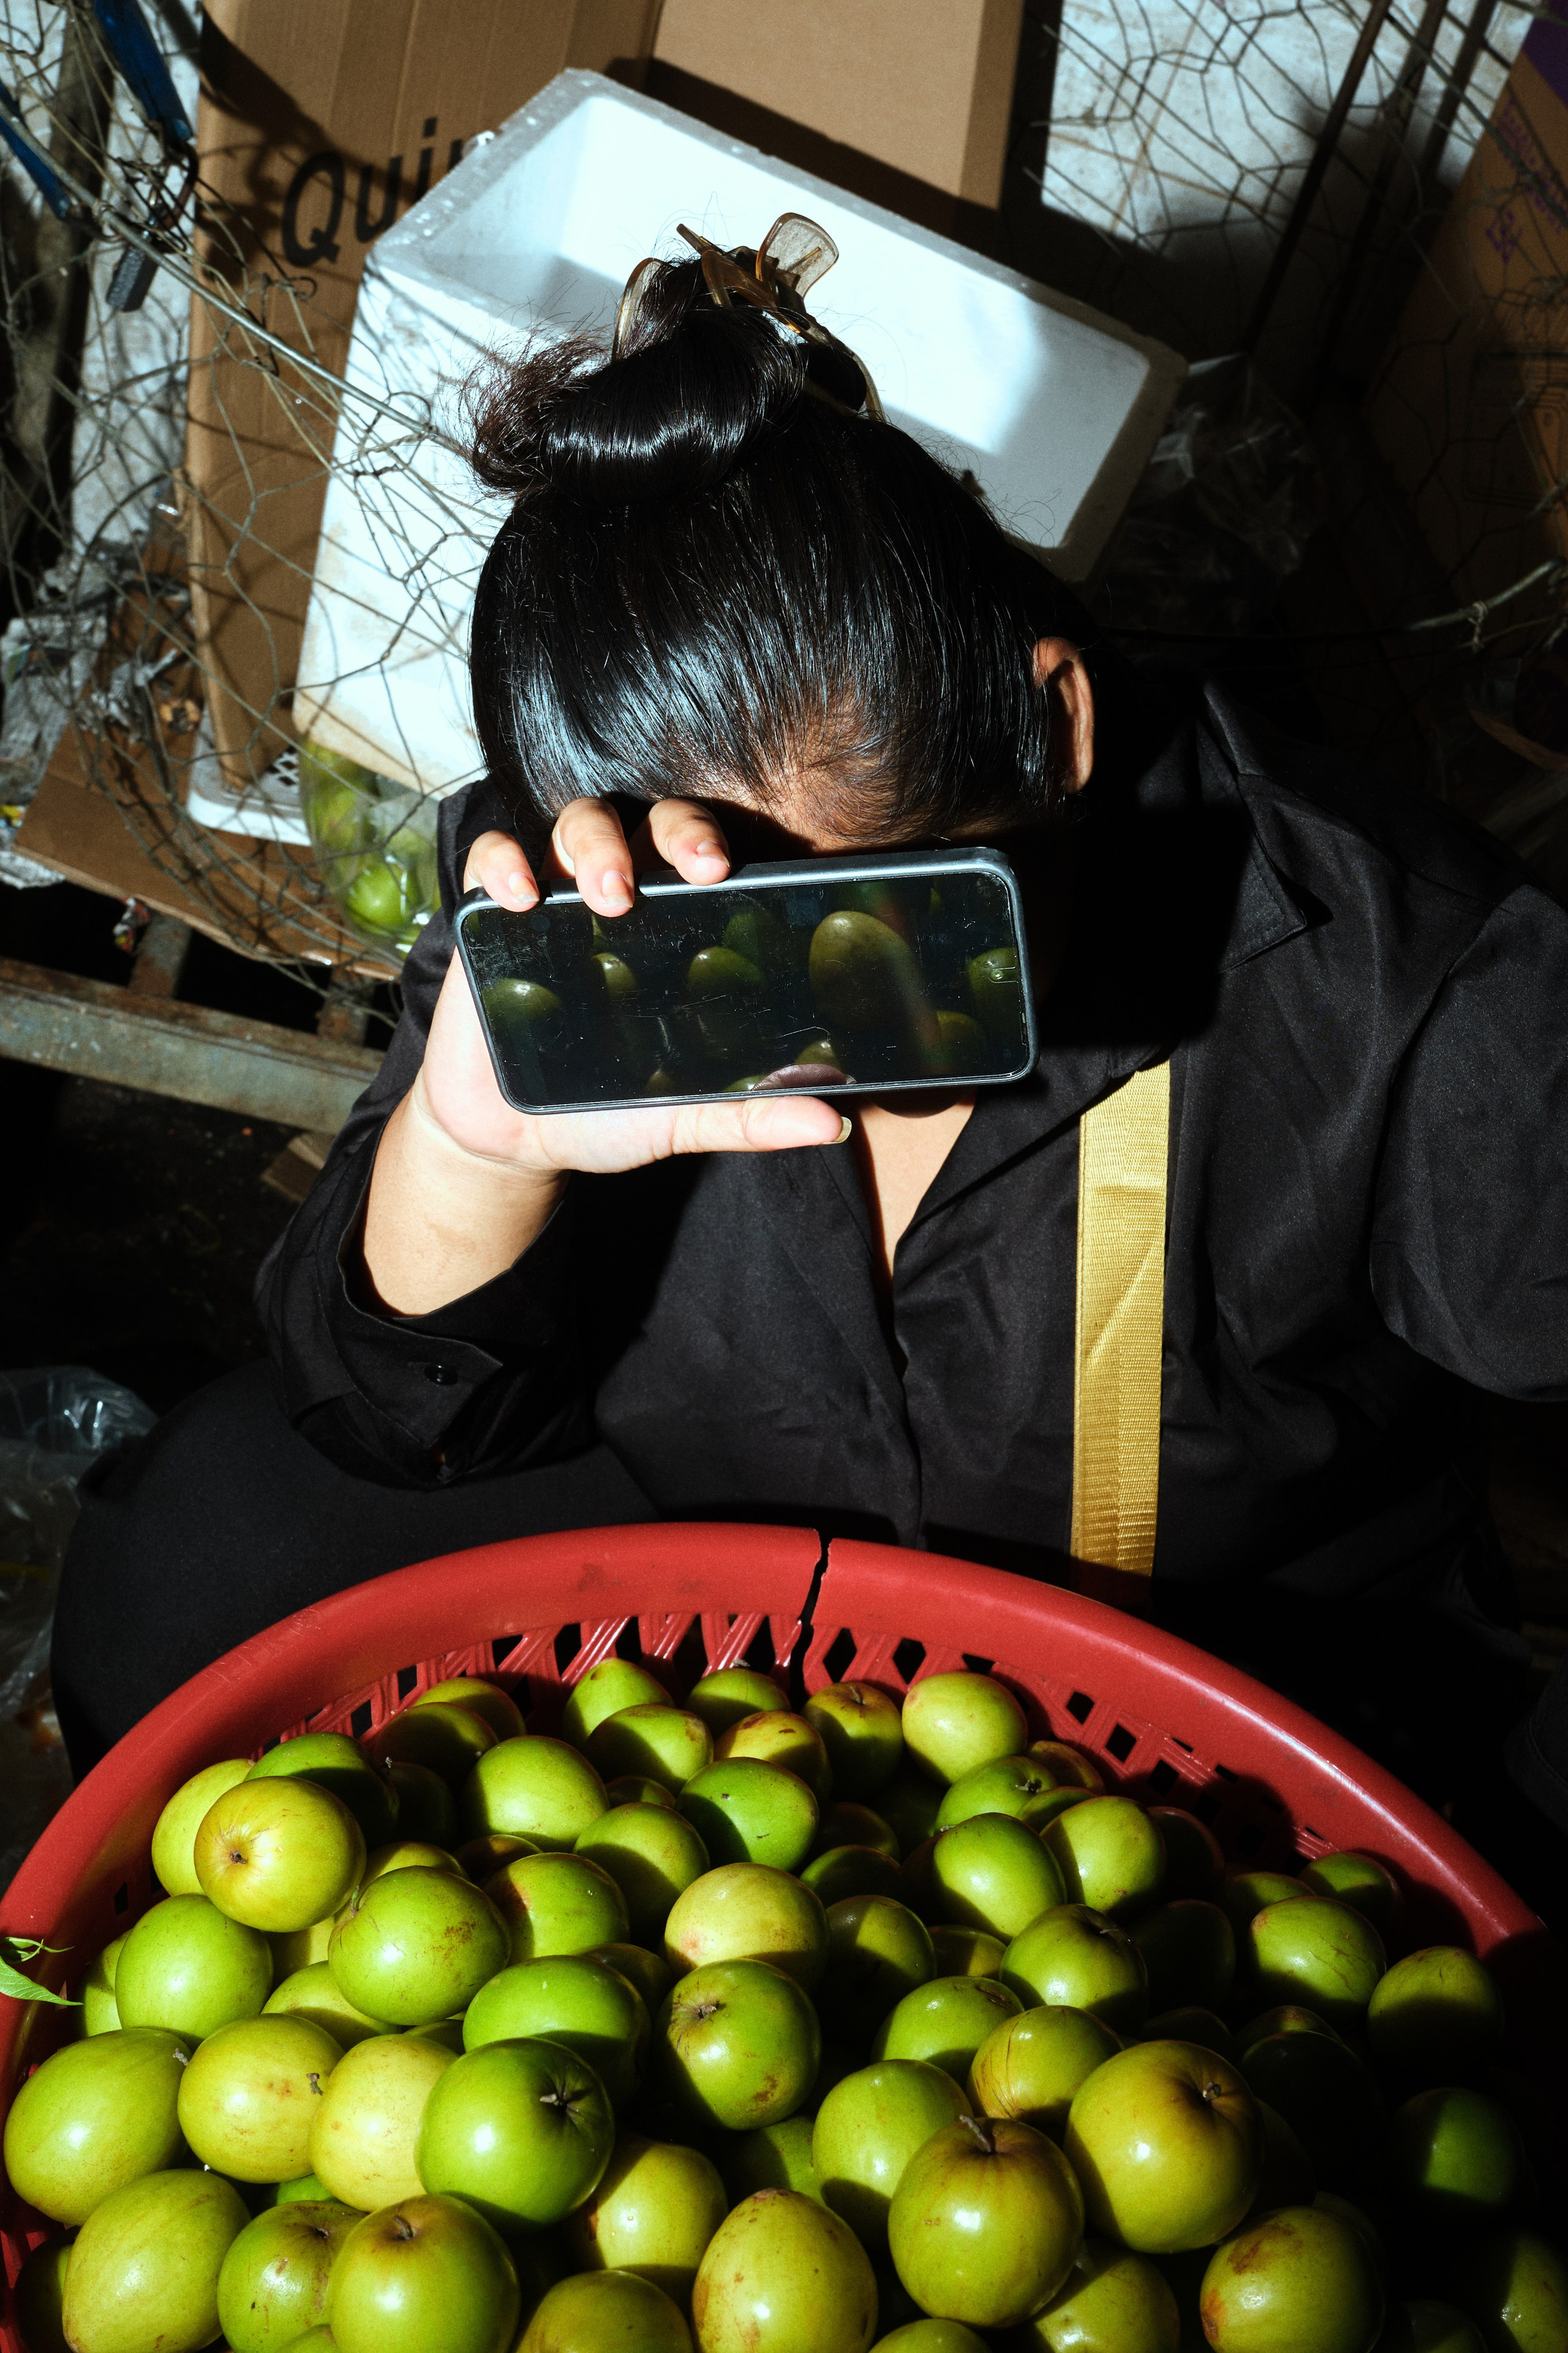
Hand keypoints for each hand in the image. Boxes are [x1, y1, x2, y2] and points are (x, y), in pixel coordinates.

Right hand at [418, 794, 846, 1176]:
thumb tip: (832, 1123)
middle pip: (648, 821)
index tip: (727, 871)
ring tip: (608, 897)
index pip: (702, 858)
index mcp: (671, 933)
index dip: (716, 845)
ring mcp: (554, 901)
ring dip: (597, 845)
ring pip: (578, 823)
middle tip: (694, 869)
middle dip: (673, 831)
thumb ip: (748, 1116)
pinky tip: (521, 896)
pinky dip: (504, 861)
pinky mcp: (490, 915)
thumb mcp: (680, 1117)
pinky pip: (491, 855)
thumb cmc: (603, 1115)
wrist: (512, 1142)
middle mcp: (619, 901)